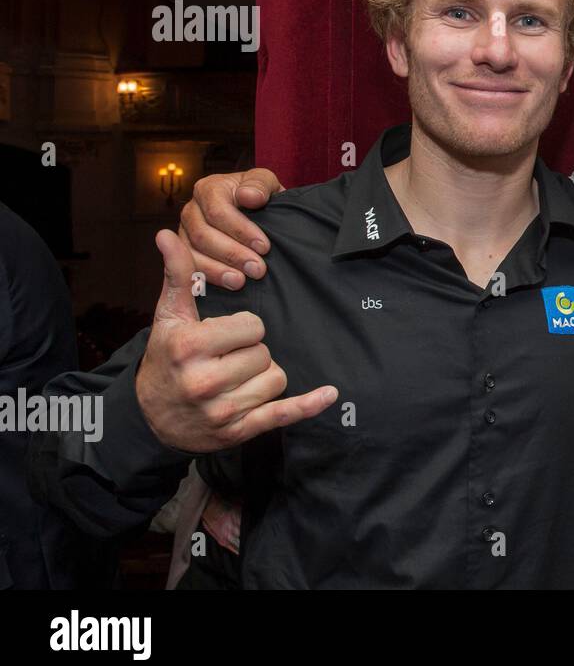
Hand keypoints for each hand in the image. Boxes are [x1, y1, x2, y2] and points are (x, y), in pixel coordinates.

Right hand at [136, 229, 336, 452]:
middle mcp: (205, 381)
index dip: (243, 328)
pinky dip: (308, 405)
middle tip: (228, 358)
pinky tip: (329, 394)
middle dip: (252, 352)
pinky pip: (282, 414)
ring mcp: (222, 410)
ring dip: (264, 376)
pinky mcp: (238, 431)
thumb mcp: (169, 316)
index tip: (224, 336)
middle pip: (265, 353)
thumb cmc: (167, 357)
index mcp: (190, 347)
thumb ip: (177, 274)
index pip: (252, 326)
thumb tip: (166, 234)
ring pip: (276, 379)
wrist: (151, 416)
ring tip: (236, 377)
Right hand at [180, 168, 282, 289]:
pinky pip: (189, 269)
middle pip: (203, 235)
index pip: (218, 211)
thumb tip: (250, 196)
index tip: (264, 246)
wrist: (258, 212)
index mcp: (208, 189)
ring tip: (241, 282)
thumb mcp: (266, 183)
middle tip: (258, 269)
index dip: (241, 230)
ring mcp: (185, 233)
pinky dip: (208, 279)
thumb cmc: (261, 196)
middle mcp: (191, 210)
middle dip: (232, 254)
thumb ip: (259, 185)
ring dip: (218, 270)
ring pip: (193, 254)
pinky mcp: (185, 253)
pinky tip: (226, 286)